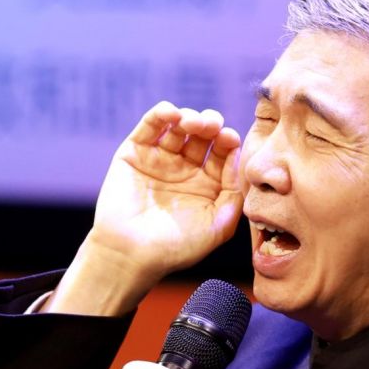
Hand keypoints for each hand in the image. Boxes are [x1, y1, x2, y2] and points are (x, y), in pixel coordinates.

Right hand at [48, 102, 241, 314]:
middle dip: (210, 124)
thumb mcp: (218, 226)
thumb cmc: (175, 248)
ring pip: (179, 125)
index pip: (223, 152)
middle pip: (203, 134)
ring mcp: (159, 159)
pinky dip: (162, 113)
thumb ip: (234, 195)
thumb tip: (236, 159)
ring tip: (192, 123)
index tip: (229, 139)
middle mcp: (184, 168)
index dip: (228, 141)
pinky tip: (172, 114)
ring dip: (190, 117)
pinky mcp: (134, 152)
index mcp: (207, 183)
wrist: (131, 255)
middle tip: (211, 126)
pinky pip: (150, 125)